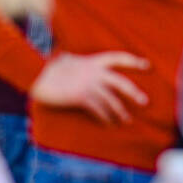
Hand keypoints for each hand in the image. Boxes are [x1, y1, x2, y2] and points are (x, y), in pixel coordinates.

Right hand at [30, 52, 148, 123]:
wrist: (35, 73)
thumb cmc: (48, 67)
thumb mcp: (68, 60)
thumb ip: (79, 62)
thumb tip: (74, 59)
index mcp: (93, 61)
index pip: (118, 58)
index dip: (134, 62)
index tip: (148, 66)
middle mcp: (95, 72)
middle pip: (121, 83)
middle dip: (134, 93)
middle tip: (145, 102)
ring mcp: (89, 85)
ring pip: (112, 101)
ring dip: (120, 112)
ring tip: (126, 121)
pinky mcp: (81, 97)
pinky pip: (99, 110)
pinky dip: (106, 118)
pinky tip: (109, 124)